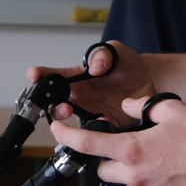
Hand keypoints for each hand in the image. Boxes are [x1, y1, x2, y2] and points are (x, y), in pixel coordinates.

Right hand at [26, 40, 156, 126]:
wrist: (151, 81)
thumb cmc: (130, 65)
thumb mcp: (117, 51)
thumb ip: (104, 54)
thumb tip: (93, 67)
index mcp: (77, 78)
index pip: (54, 76)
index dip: (41, 75)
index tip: (34, 75)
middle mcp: (80, 97)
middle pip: (56, 105)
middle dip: (53, 106)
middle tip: (64, 104)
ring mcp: (91, 112)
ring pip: (70, 124)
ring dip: (69, 122)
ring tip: (76, 113)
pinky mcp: (104, 125)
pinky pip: (93, 134)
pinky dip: (94, 132)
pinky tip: (103, 122)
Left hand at [50, 95, 185, 185]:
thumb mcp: (171, 109)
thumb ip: (141, 106)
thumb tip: (127, 106)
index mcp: (133, 150)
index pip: (88, 144)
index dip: (67, 137)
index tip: (57, 132)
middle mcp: (137, 176)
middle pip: (105, 172)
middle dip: (109, 161)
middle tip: (127, 149)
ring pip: (130, 185)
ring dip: (136, 174)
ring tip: (162, 161)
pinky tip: (175, 176)